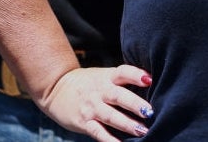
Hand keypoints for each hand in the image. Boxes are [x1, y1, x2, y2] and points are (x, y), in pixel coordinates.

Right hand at [40, 65, 154, 141]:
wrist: (56, 88)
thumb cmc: (89, 83)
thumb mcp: (104, 75)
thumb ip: (123, 81)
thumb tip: (151, 86)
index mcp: (107, 77)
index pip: (123, 72)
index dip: (136, 75)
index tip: (149, 79)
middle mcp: (100, 91)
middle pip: (118, 96)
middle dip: (134, 104)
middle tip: (149, 112)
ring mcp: (92, 107)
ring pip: (110, 116)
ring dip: (127, 124)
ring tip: (142, 130)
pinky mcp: (84, 122)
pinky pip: (98, 132)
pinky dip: (109, 140)